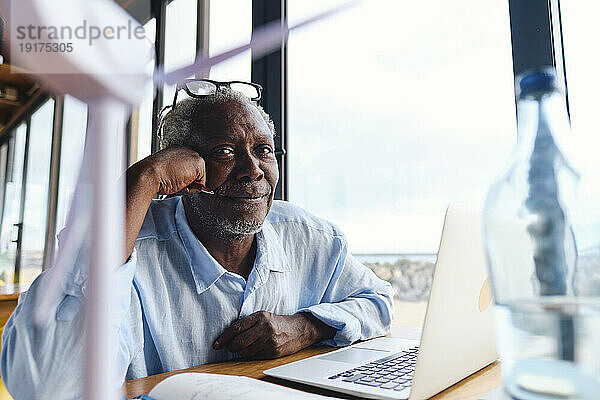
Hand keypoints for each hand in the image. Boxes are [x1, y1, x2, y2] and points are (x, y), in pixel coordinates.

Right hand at [131, 145, 206, 195]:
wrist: (149, 174)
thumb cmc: (153, 176)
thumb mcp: (167, 172)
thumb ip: (180, 173)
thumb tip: (194, 185)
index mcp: (177, 151)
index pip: (187, 168)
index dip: (182, 178)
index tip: (171, 179)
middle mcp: (186, 150)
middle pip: (195, 173)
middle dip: (187, 182)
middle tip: (172, 180)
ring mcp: (194, 156)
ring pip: (198, 179)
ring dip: (189, 185)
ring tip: (175, 181)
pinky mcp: (199, 164)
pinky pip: (201, 184)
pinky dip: (192, 189)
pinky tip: (180, 183)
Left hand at [213, 311, 336, 358]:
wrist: (298, 329)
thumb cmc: (277, 322)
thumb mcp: (263, 316)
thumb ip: (247, 323)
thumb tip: (228, 336)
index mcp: (260, 316)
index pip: (236, 328)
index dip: (224, 337)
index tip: (216, 344)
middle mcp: (264, 328)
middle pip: (239, 342)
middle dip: (231, 346)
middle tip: (230, 346)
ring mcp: (269, 341)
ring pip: (245, 352)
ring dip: (241, 352)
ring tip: (245, 347)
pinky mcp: (273, 351)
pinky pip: (255, 356)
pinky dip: (251, 354)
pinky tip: (255, 349)